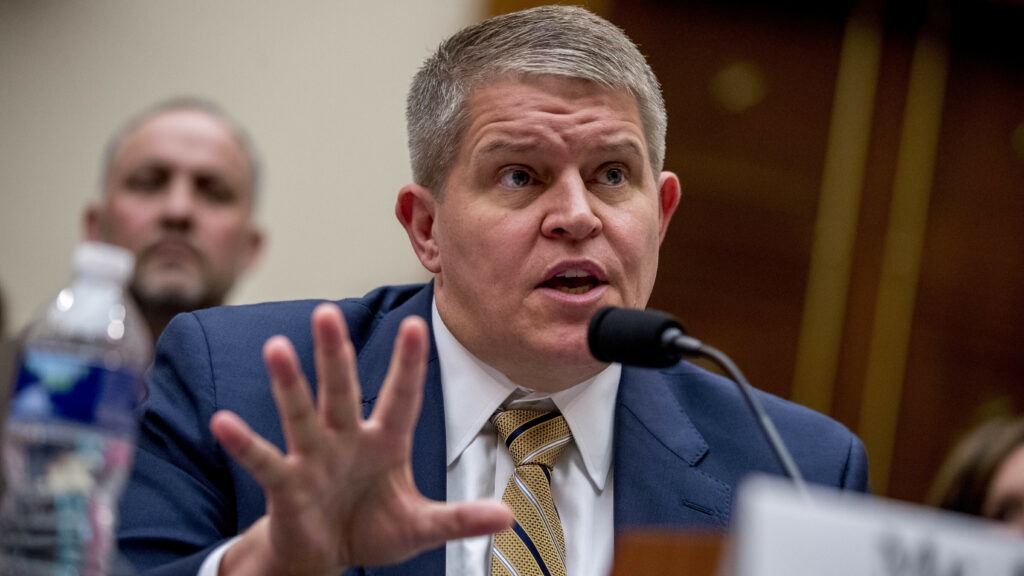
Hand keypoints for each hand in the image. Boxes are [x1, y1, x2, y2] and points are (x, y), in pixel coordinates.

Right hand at [209, 303, 511, 575]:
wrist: (328, 555)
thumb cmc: (372, 528)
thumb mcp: (421, 526)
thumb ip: (460, 518)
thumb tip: (508, 517)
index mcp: (385, 441)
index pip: (400, 396)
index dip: (407, 363)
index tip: (417, 322)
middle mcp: (347, 439)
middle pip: (342, 390)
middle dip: (336, 354)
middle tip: (328, 311)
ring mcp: (314, 458)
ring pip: (301, 413)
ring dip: (288, 384)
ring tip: (275, 346)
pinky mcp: (286, 484)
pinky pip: (264, 460)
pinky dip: (244, 443)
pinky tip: (223, 422)